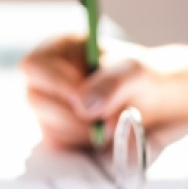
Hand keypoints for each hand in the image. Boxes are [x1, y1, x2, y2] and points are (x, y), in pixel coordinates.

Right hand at [20, 35, 154, 148]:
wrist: (152, 98)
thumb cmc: (140, 75)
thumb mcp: (132, 71)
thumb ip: (110, 84)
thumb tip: (82, 106)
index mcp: (60, 47)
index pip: (35, 65)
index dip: (55, 85)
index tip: (81, 102)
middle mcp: (48, 74)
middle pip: (35, 98)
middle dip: (70, 115)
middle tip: (101, 122)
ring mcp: (49, 102)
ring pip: (45, 122)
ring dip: (79, 130)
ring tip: (109, 123)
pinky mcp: (56, 127)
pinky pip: (57, 140)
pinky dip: (80, 141)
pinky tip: (100, 132)